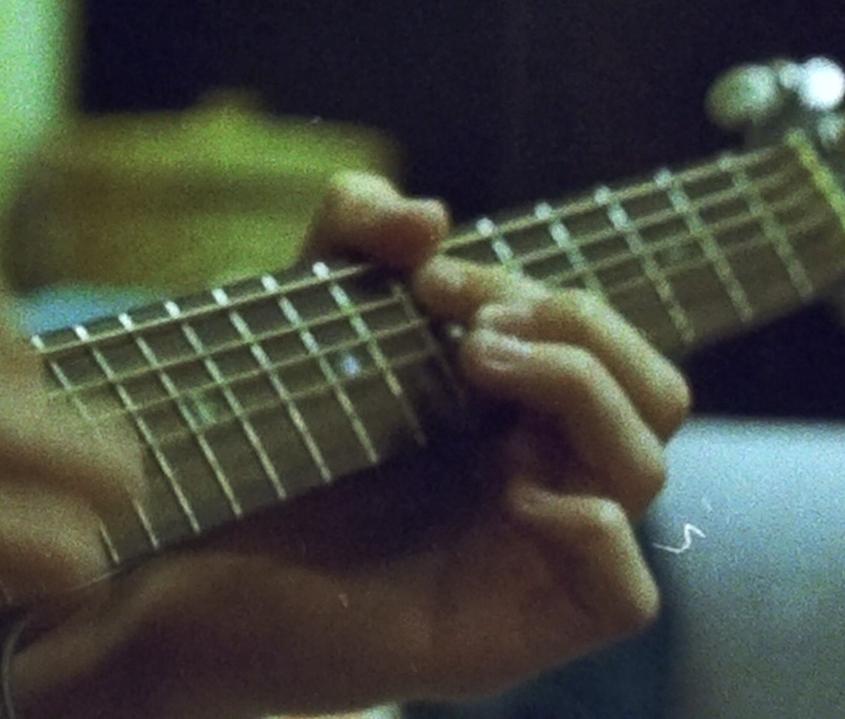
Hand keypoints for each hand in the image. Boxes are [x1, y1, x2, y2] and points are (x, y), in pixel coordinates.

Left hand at [16, 174, 691, 718]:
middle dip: (580, 330)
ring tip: (473, 371)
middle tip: (473, 330)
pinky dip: (594, 529)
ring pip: (646, 469)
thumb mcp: (307, 315)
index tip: (430, 278)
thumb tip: (429, 214)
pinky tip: (512, 494)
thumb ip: (352, 233)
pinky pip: (628, 594)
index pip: (595, 336)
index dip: (535, 290)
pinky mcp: (520, 631)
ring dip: (581, 394)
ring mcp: (537, 555)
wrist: (190, 566)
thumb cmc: (261, 450)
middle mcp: (542, 476)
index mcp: (514, 410)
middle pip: (654, 391)